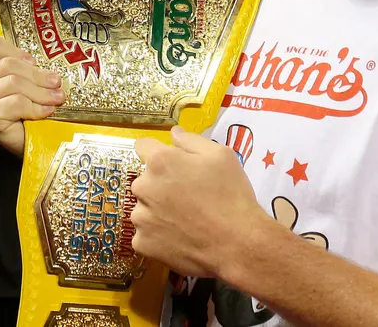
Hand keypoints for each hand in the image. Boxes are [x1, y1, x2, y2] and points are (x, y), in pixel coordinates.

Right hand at [0, 35, 63, 154]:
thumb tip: (53, 69)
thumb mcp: (34, 85)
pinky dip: (35, 107)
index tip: (34, 61)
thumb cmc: (35, 113)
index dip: (15, 50)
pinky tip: (46, 112)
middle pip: (8, 65)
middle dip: (38, 75)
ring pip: (13, 83)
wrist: (35, 144)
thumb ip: (33, 71)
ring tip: (56, 99)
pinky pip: (15, 103)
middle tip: (57, 84)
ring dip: (40, 92)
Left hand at [131, 126, 274, 277]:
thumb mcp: (221, 156)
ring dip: (158, 210)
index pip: (142, 146)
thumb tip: (174, 133)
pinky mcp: (142, 244)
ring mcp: (140, 218)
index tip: (172, 163)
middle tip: (189, 196)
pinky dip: (159, 235)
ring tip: (187, 220)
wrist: (236, 244)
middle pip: (145, 179)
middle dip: (161, 183)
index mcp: (160, 162)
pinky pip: (146, 234)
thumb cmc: (231, 195)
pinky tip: (182, 237)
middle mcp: (143, 187)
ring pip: (145, 208)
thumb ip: (192, 140)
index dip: (158, 151)